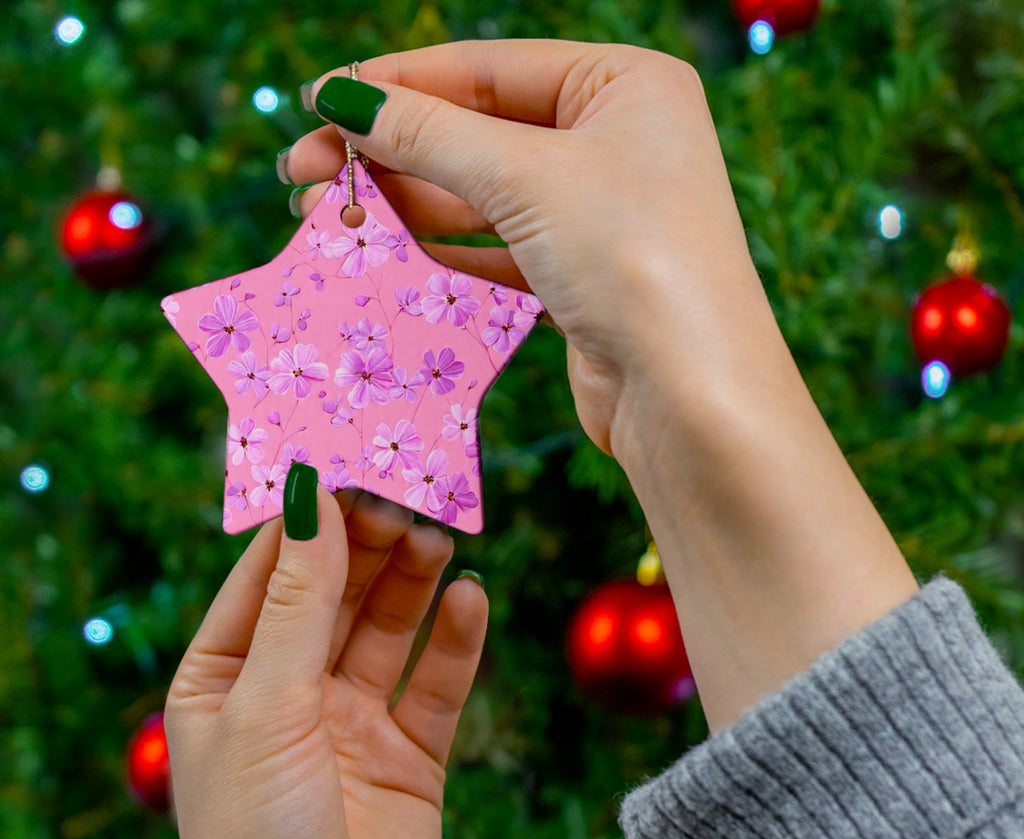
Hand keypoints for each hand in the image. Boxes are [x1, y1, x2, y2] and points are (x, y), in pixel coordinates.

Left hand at [165, 489, 486, 838]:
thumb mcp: (266, 707)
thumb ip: (297, 603)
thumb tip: (310, 498)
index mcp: (226, 678)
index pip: (268, 574)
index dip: (307, 519)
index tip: (347, 459)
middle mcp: (289, 693)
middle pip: (336, 593)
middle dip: (368, 543)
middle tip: (408, 494)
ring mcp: (352, 723)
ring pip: (389, 628)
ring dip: (413, 581)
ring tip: (440, 535)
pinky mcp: (411, 756)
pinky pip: (437, 683)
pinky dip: (456, 641)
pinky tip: (472, 599)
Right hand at [285, 41, 916, 730]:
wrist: (691, 396)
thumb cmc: (633, 259)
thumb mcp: (525, 177)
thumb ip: (429, 135)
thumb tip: (343, 97)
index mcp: (624, 85)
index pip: (487, 68)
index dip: (397, 84)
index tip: (319, 102)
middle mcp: (616, 142)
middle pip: (478, 132)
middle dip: (389, 151)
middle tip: (304, 172)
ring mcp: (599, 215)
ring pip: (481, 196)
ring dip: (405, 204)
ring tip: (327, 214)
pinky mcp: (580, 278)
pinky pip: (496, 249)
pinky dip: (440, 250)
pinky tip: (384, 253)